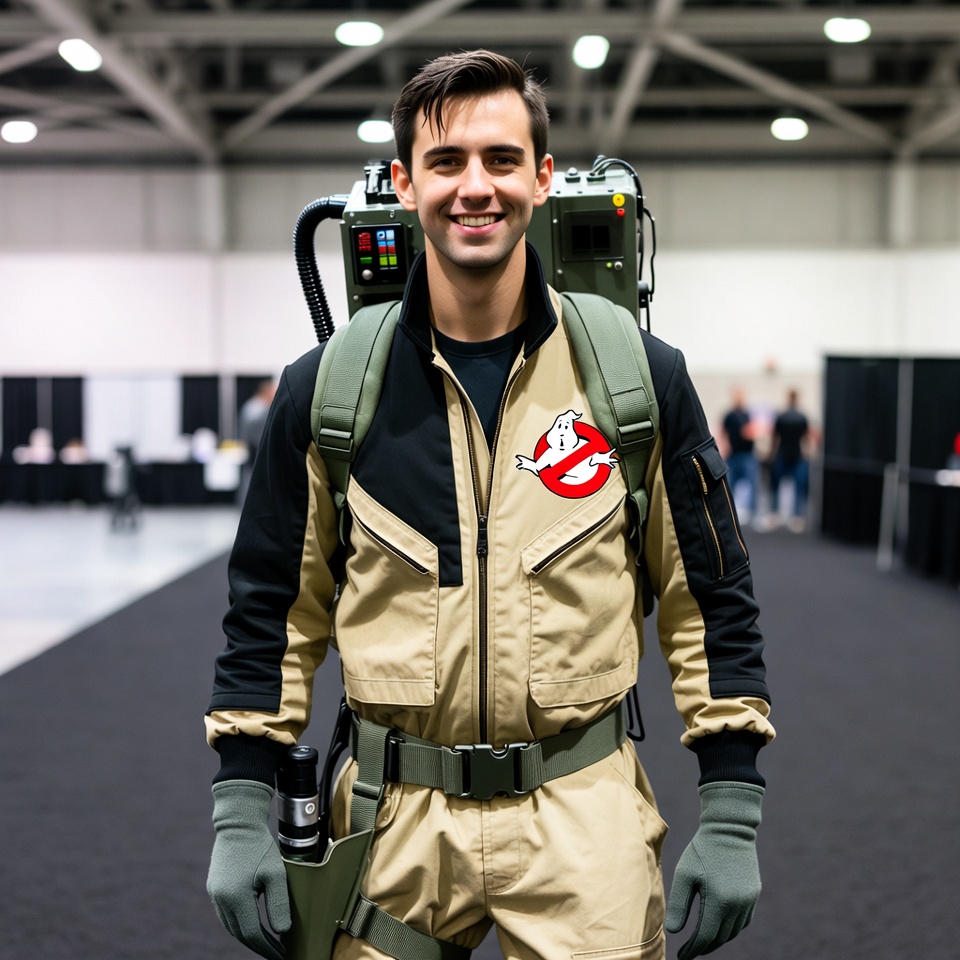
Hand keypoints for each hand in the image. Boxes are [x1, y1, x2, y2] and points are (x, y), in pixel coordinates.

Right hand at [207, 779, 290, 959]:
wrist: (238, 822)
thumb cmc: (259, 845)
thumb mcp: (276, 873)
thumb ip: (278, 904)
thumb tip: (282, 932)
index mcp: (235, 897)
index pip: (252, 933)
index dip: (267, 947)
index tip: (280, 955)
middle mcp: (221, 899)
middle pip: (240, 933)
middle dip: (258, 945)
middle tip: (275, 952)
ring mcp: (214, 894)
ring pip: (230, 925)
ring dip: (247, 936)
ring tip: (266, 941)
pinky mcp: (214, 887)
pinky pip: (225, 913)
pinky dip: (239, 922)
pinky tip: (250, 922)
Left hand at [665, 782, 763, 959]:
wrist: (729, 827)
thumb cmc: (702, 849)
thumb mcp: (685, 874)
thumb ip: (679, 904)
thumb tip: (674, 932)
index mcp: (720, 901)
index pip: (705, 937)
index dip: (693, 949)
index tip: (682, 956)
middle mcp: (738, 905)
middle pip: (720, 938)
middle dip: (703, 947)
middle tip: (689, 951)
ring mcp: (749, 900)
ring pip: (733, 932)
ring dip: (717, 940)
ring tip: (701, 941)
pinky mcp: (754, 894)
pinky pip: (743, 921)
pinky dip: (730, 929)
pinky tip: (719, 927)